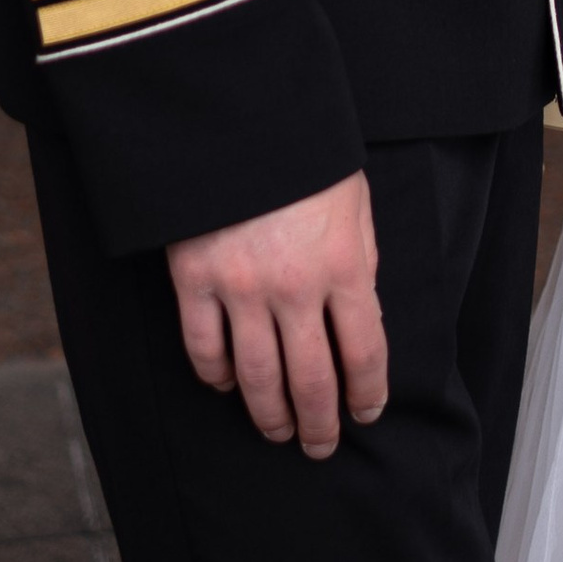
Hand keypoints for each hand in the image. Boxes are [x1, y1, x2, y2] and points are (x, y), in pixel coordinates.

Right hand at [166, 170, 386, 457]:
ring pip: (257, 379)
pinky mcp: (194, 281)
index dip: (368, 394)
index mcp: (343, 265)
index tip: (367, 413)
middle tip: (320, 447)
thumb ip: (359, 259)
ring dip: (270, 417)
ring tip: (279, 432)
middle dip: (320, 424)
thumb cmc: (304, 154)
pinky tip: (228, 387)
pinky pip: (204, 350)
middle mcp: (294, 288)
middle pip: (312, 382)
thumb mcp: (353, 201)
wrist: (236, 114)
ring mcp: (240, 288)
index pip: (364, 354)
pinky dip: (216, 378)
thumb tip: (359, 313)